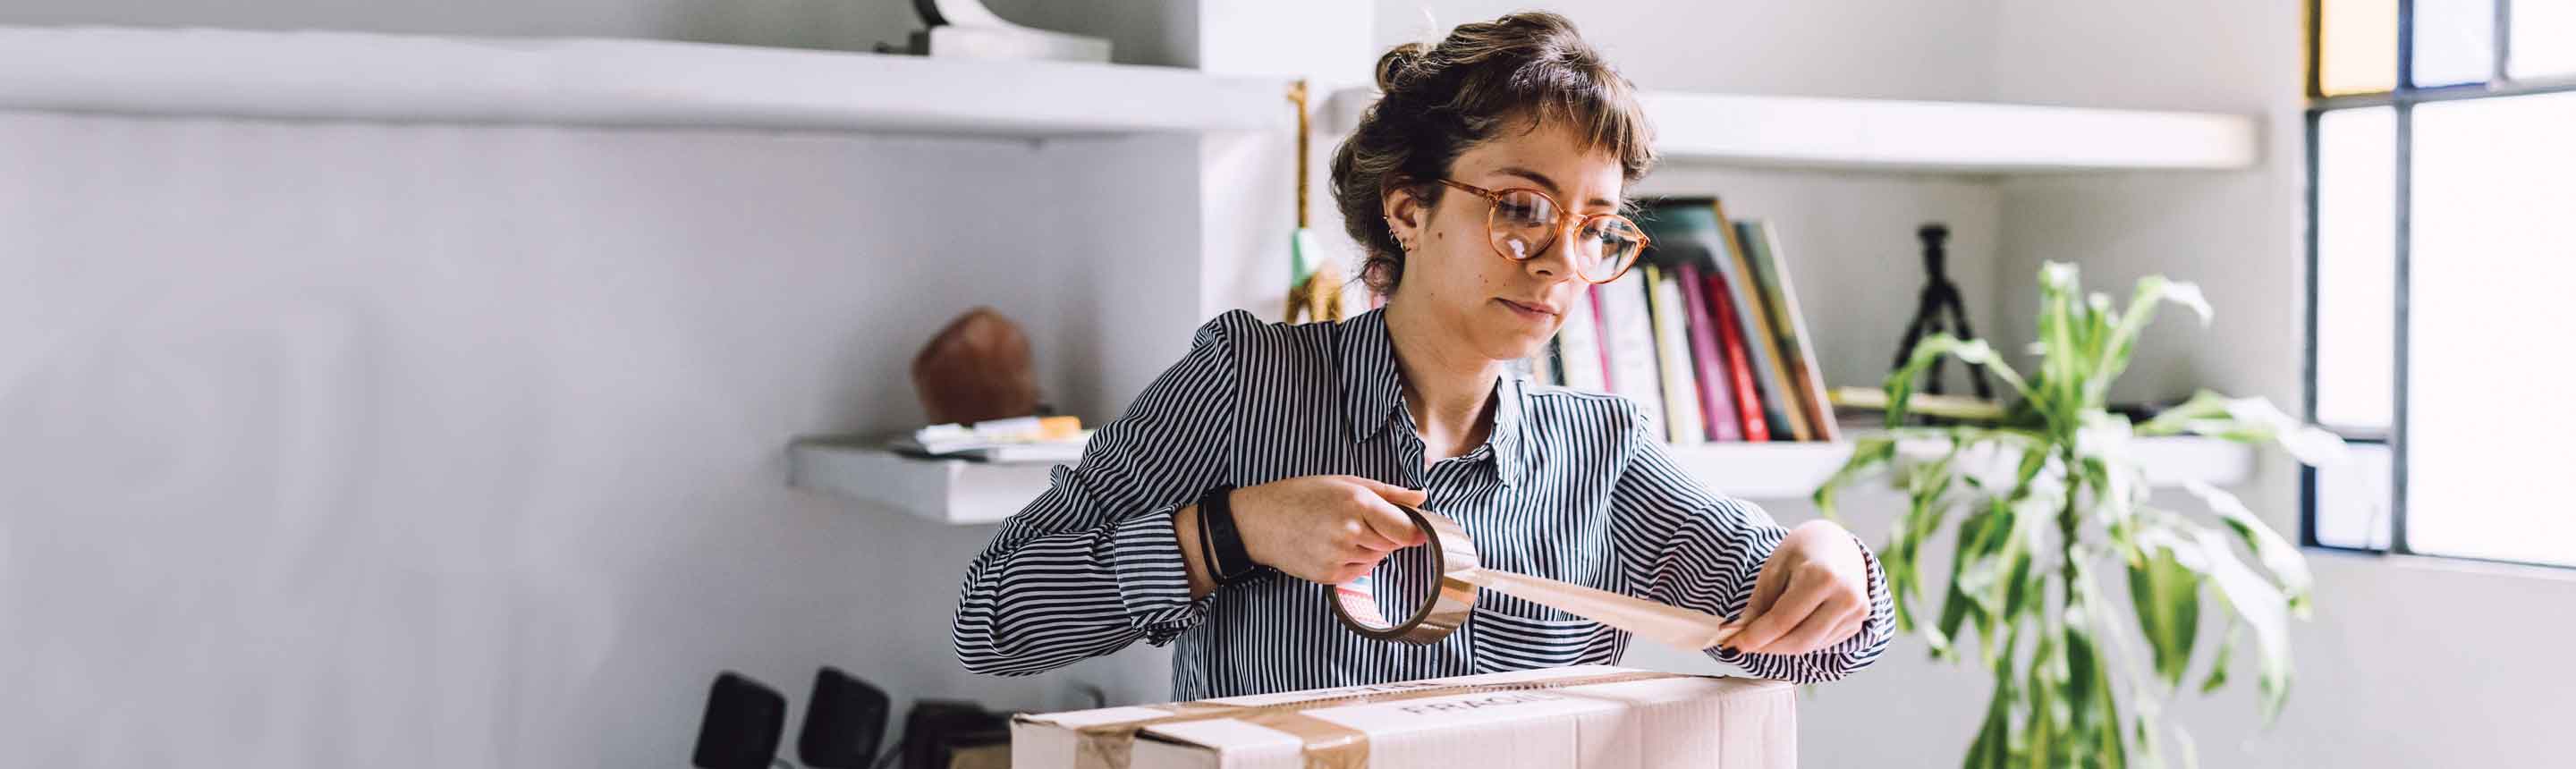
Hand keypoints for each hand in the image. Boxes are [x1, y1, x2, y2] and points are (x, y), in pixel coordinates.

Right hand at [1231, 475, 1428, 584]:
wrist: (1260, 522)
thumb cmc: (1301, 496)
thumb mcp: (1345, 483)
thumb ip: (1388, 493)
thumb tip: (1421, 497)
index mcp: (1358, 502)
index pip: (1406, 528)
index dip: (1416, 531)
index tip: (1418, 530)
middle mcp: (1350, 531)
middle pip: (1393, 543)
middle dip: (1386, 534)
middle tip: (1361, 520)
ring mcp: (1339, 556)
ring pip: (1377, 558)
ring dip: (1369, 548)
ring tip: (1341, 531)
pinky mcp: (1329, 576)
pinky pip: (1360, 572)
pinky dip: (1354, 562)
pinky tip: (1332, 546)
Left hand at [1722, 520, 1870, 655]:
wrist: (1839, 545)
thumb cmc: (1803, 552)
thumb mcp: (1773, 570)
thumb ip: (1757, 605)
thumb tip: (1734, 635)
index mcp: (1823, 576)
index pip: (1782, 620)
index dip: (1754, 637)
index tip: (1732, 644)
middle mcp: (1846, 597)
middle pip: (1798, 641)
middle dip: (1766, 648)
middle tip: (1742, 646)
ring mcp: (1856, 612)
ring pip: (1809, 647)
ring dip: (1780, 648)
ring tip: (1761, 636)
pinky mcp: (1858, 623)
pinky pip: (1821, 644)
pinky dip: (1798, 642)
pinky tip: (1787, 630)